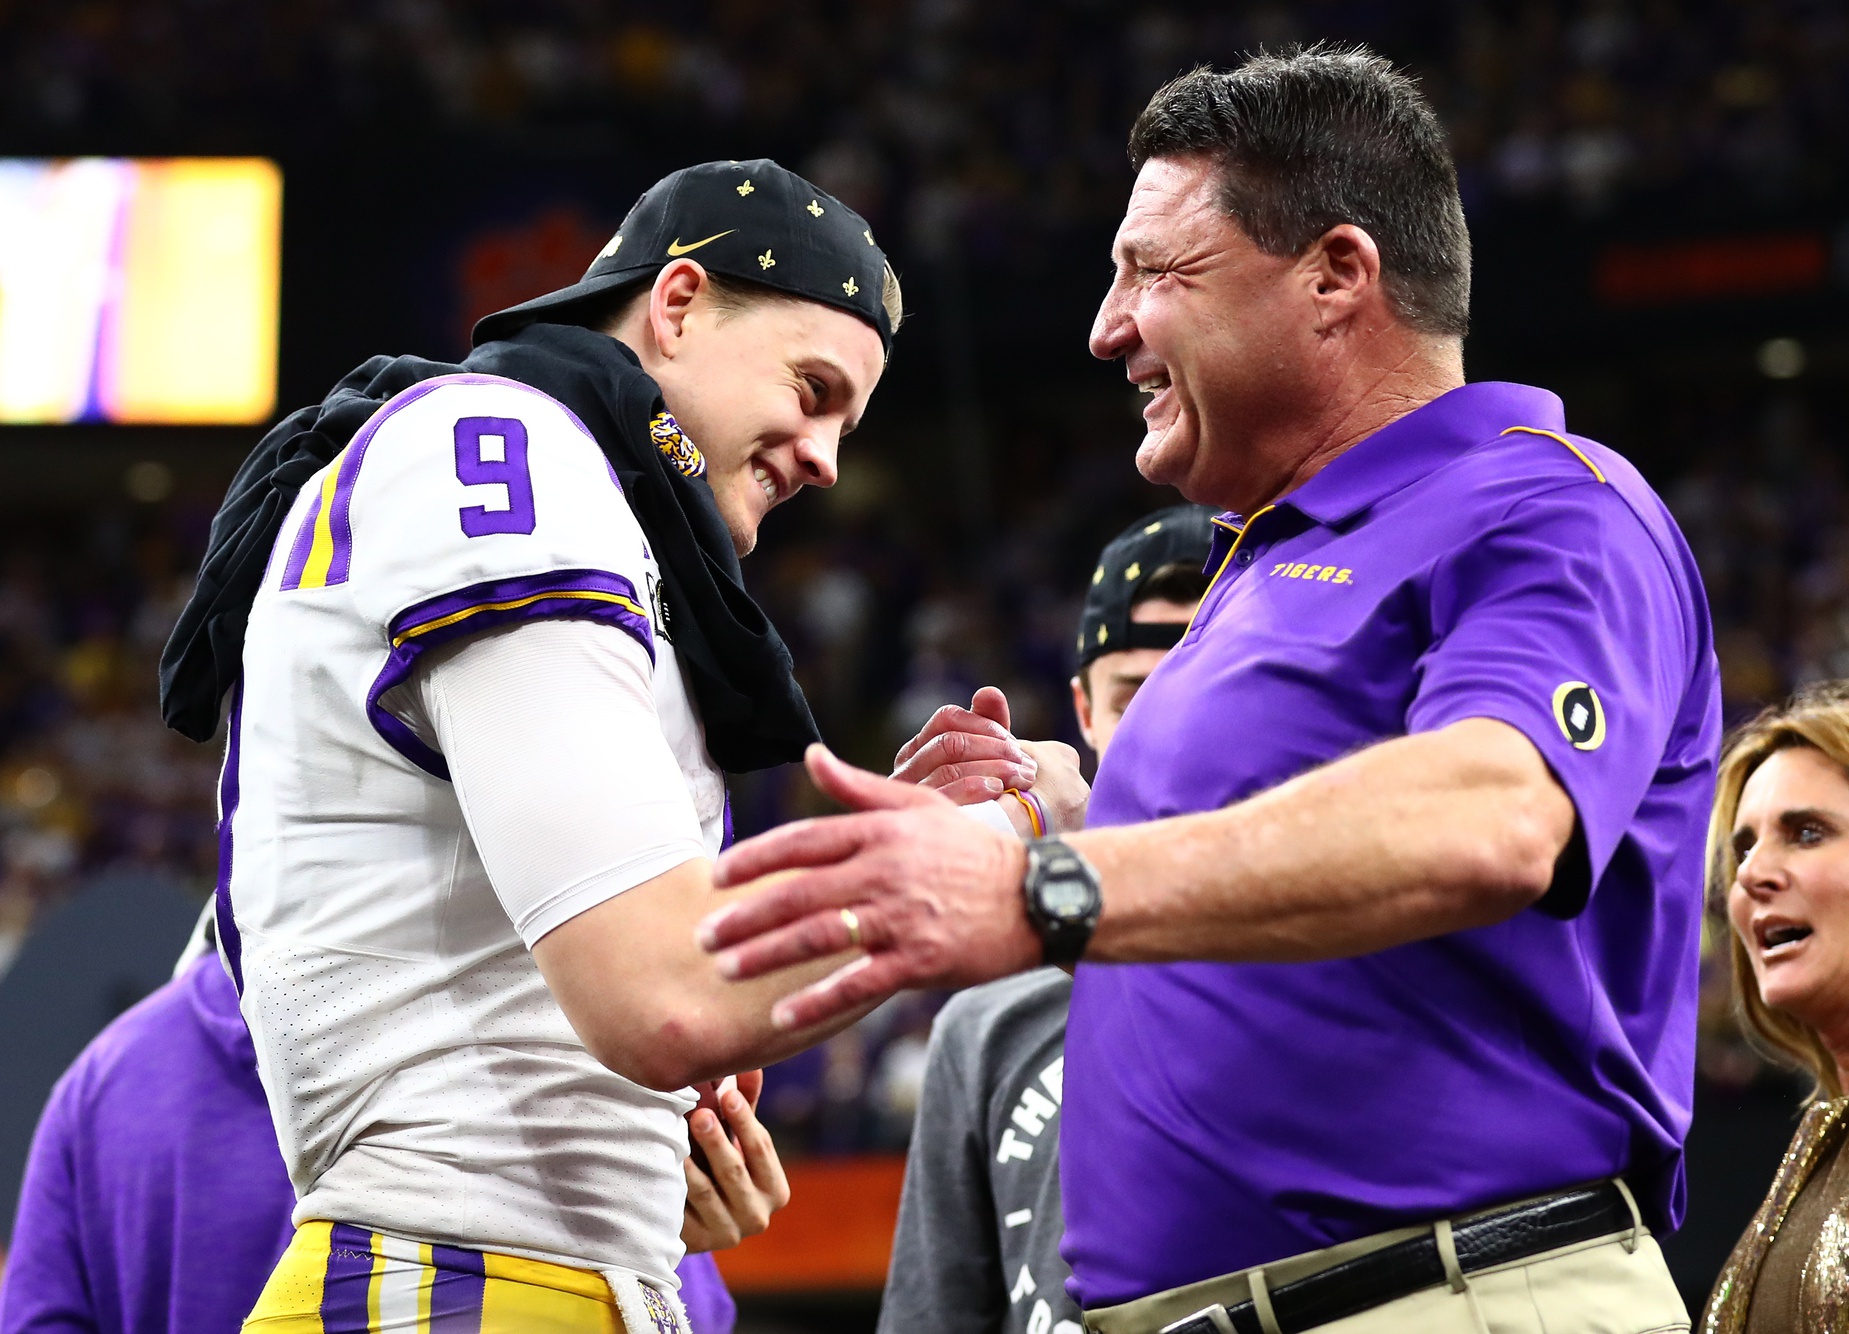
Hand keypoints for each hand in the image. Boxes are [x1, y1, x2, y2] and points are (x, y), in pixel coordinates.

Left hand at [681, 1070, 790, 1251]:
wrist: (697, 1222)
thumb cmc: (723, 1166)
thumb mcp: (738, 1140)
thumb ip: (746, 1106)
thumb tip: (752, 1062)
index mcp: (776, 1190)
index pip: (761, 1148)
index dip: (744, 1119)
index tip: (727, 1093)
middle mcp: (758, 1217)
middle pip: (735, 1171)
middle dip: (717, 1140)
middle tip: (700, 1113)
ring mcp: (727, 1234)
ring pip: (705, 1191)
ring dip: (689, 1160)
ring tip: (674, 1133)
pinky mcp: (697, 1243)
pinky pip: (680, 1210)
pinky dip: (671, 1184)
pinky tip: (659, 1162)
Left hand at [700, 744, 1040, 1030]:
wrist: (1038, 896)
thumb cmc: (970, 849)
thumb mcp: (917, 806)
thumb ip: (857, 787)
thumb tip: (810, 755)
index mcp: (881, 832)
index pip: (804, 841)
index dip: (756, 857)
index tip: (717, 874)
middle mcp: (885, 872)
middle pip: (800, 893)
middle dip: (745, 915)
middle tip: (703, 935)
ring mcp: (903, 918)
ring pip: (820, 937)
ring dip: (767, 955)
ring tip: (726, 969)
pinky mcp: (921, 961)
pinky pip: (858, 984)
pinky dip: (817, 1001)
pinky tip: (782, 1015)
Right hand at [894, 687, 1089, 831]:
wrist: (976, 865)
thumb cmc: (983, 808)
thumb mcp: (987, 765)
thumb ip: (988, 728)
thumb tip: (989, 693)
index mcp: (920, 751)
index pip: (948, 719)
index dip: (984, 724)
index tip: (1012, 740)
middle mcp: (907, 771)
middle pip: (949, 741)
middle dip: (994, 748)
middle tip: (1026, 762)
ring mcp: (910, 797)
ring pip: (948, 764)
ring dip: (993, 766)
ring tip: (1023, 777)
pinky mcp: (920, 821)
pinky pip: (945, 793)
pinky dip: (975, 785)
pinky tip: (1000, 791)